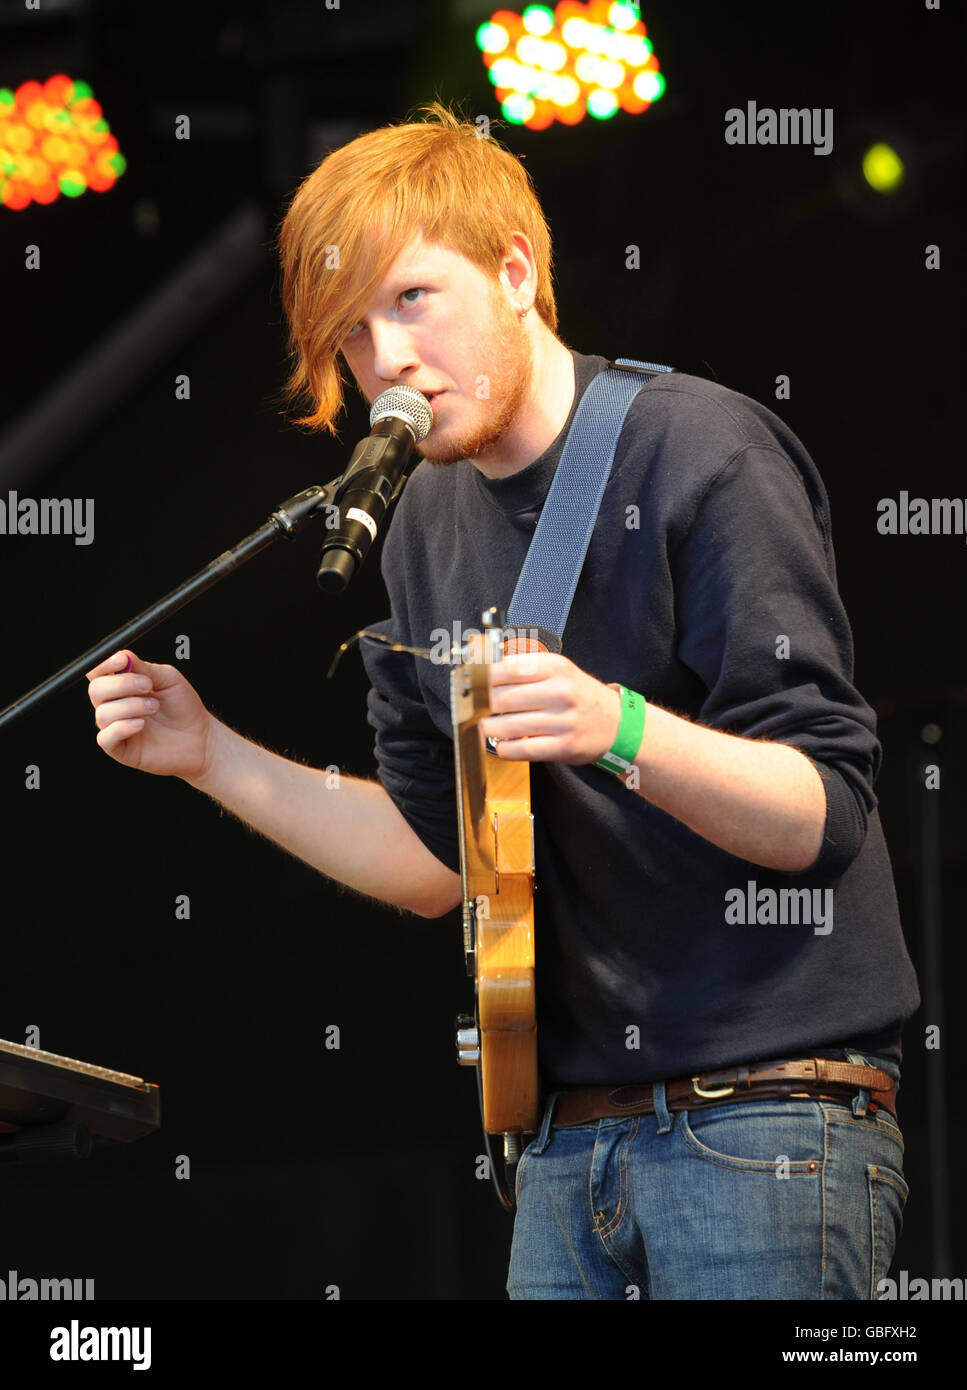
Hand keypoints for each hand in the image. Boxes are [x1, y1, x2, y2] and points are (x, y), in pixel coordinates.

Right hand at [86, 650, 216, 780]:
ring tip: (154, 707)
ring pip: (103, 713)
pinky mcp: (120, 749)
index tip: (122, 661)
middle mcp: (114, 706)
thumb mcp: (168, 680)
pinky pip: (105, 738)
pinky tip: (141, 724)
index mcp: (121, 686)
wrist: (200, 737)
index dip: (104, 664)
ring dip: (130, 707)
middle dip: (121, 685)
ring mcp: (115, 728)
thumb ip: (145, 668)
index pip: (98, 672)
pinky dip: (121, 728)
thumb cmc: (183, 707)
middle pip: (96, 690)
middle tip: (147, 686)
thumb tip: (123, 656)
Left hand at [479, 653, 621, 763]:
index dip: (482, 677)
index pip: (507, 668)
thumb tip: (483, 671)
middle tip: (473, 707)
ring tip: (485, 726)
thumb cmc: (580, 696)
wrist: (617, 724)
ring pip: (509, 725)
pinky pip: (523, 750)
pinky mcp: (563, 746)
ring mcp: (563, 721)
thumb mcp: (560, 672)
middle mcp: (561, 692)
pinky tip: (501, 745)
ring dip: (489, 728)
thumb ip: (525, 669)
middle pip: (503, 697)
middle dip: (481, 705)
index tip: (470, 683)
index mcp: (556, 667)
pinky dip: (505, 749)